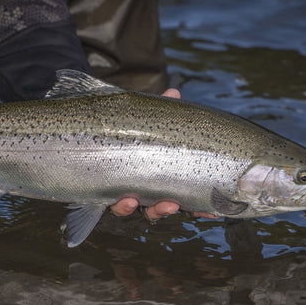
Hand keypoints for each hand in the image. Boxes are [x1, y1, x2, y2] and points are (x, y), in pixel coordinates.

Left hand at [109, 88, 216, 219]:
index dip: (198, 207)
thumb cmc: (126, 129)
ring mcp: (126, 194)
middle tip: (174, 204)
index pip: (183, 196)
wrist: (92, 131)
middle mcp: (145, 189)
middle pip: (161, 207)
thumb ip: (159, 111)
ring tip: (146, 202)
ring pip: (140, 211)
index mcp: (159, 176)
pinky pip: (116, 209)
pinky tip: (127, 201)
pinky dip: (123, 207)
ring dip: (146, 211)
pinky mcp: (105, 195)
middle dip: (168, 209)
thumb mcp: (144, 121)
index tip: (214, 212)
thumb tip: (174, 93)